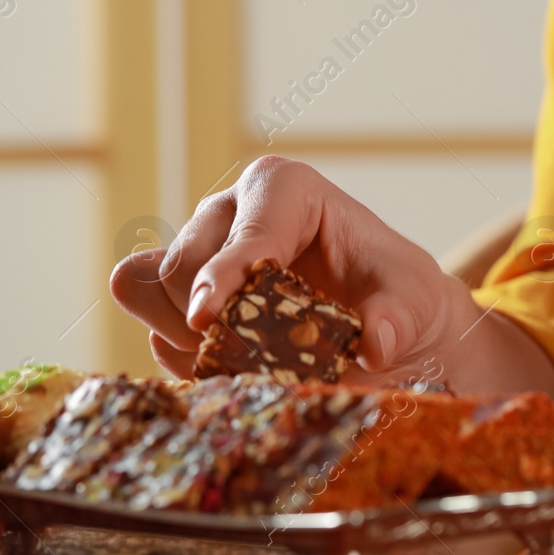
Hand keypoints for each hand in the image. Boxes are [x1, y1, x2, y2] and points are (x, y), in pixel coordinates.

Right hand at [110, 156, 553, 405]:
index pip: (241, 232)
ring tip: (235, 361)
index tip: (209, 317)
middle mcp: (230, 209)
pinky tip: (226, 366)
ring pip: (141, 285)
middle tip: (245, 360)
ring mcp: (198, 247)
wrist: (386, 322)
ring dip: (177, 334)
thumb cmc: (398, 295)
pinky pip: (146, 321)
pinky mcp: (179, 289)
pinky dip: (175, 352)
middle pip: (178, 264)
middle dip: (202, 319)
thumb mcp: (412, 302)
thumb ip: (396, 320)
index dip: (223, 274)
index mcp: (286, 188)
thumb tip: (375, 344)